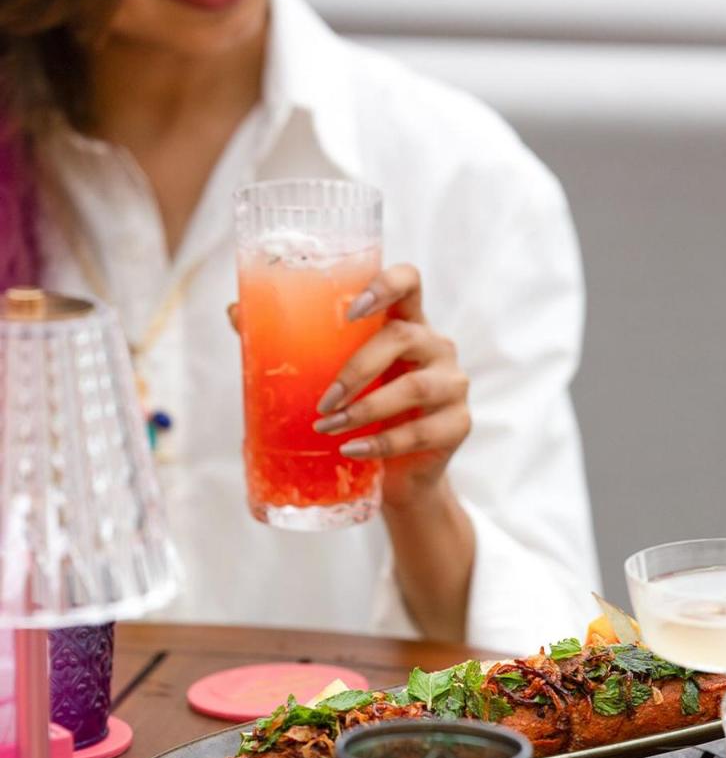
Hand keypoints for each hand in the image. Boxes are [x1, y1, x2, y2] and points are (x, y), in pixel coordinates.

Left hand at [228, 264, 470, 511]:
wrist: (398, 474)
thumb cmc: (363, 413)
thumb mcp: (334, 377)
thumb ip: (297, 344)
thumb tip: (235, 312)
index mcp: (406, 323)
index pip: (409, 282)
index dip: (385, 285)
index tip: (351, 309)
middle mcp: (436, 347)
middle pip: (403, 338)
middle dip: (357, 368)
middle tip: (323, 400)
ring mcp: (452, 385)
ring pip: (415, 387)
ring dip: (366, 408)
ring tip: (329, 428)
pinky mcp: (458, 425)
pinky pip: (422, 432)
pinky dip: (382, 443)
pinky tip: (353, 449)